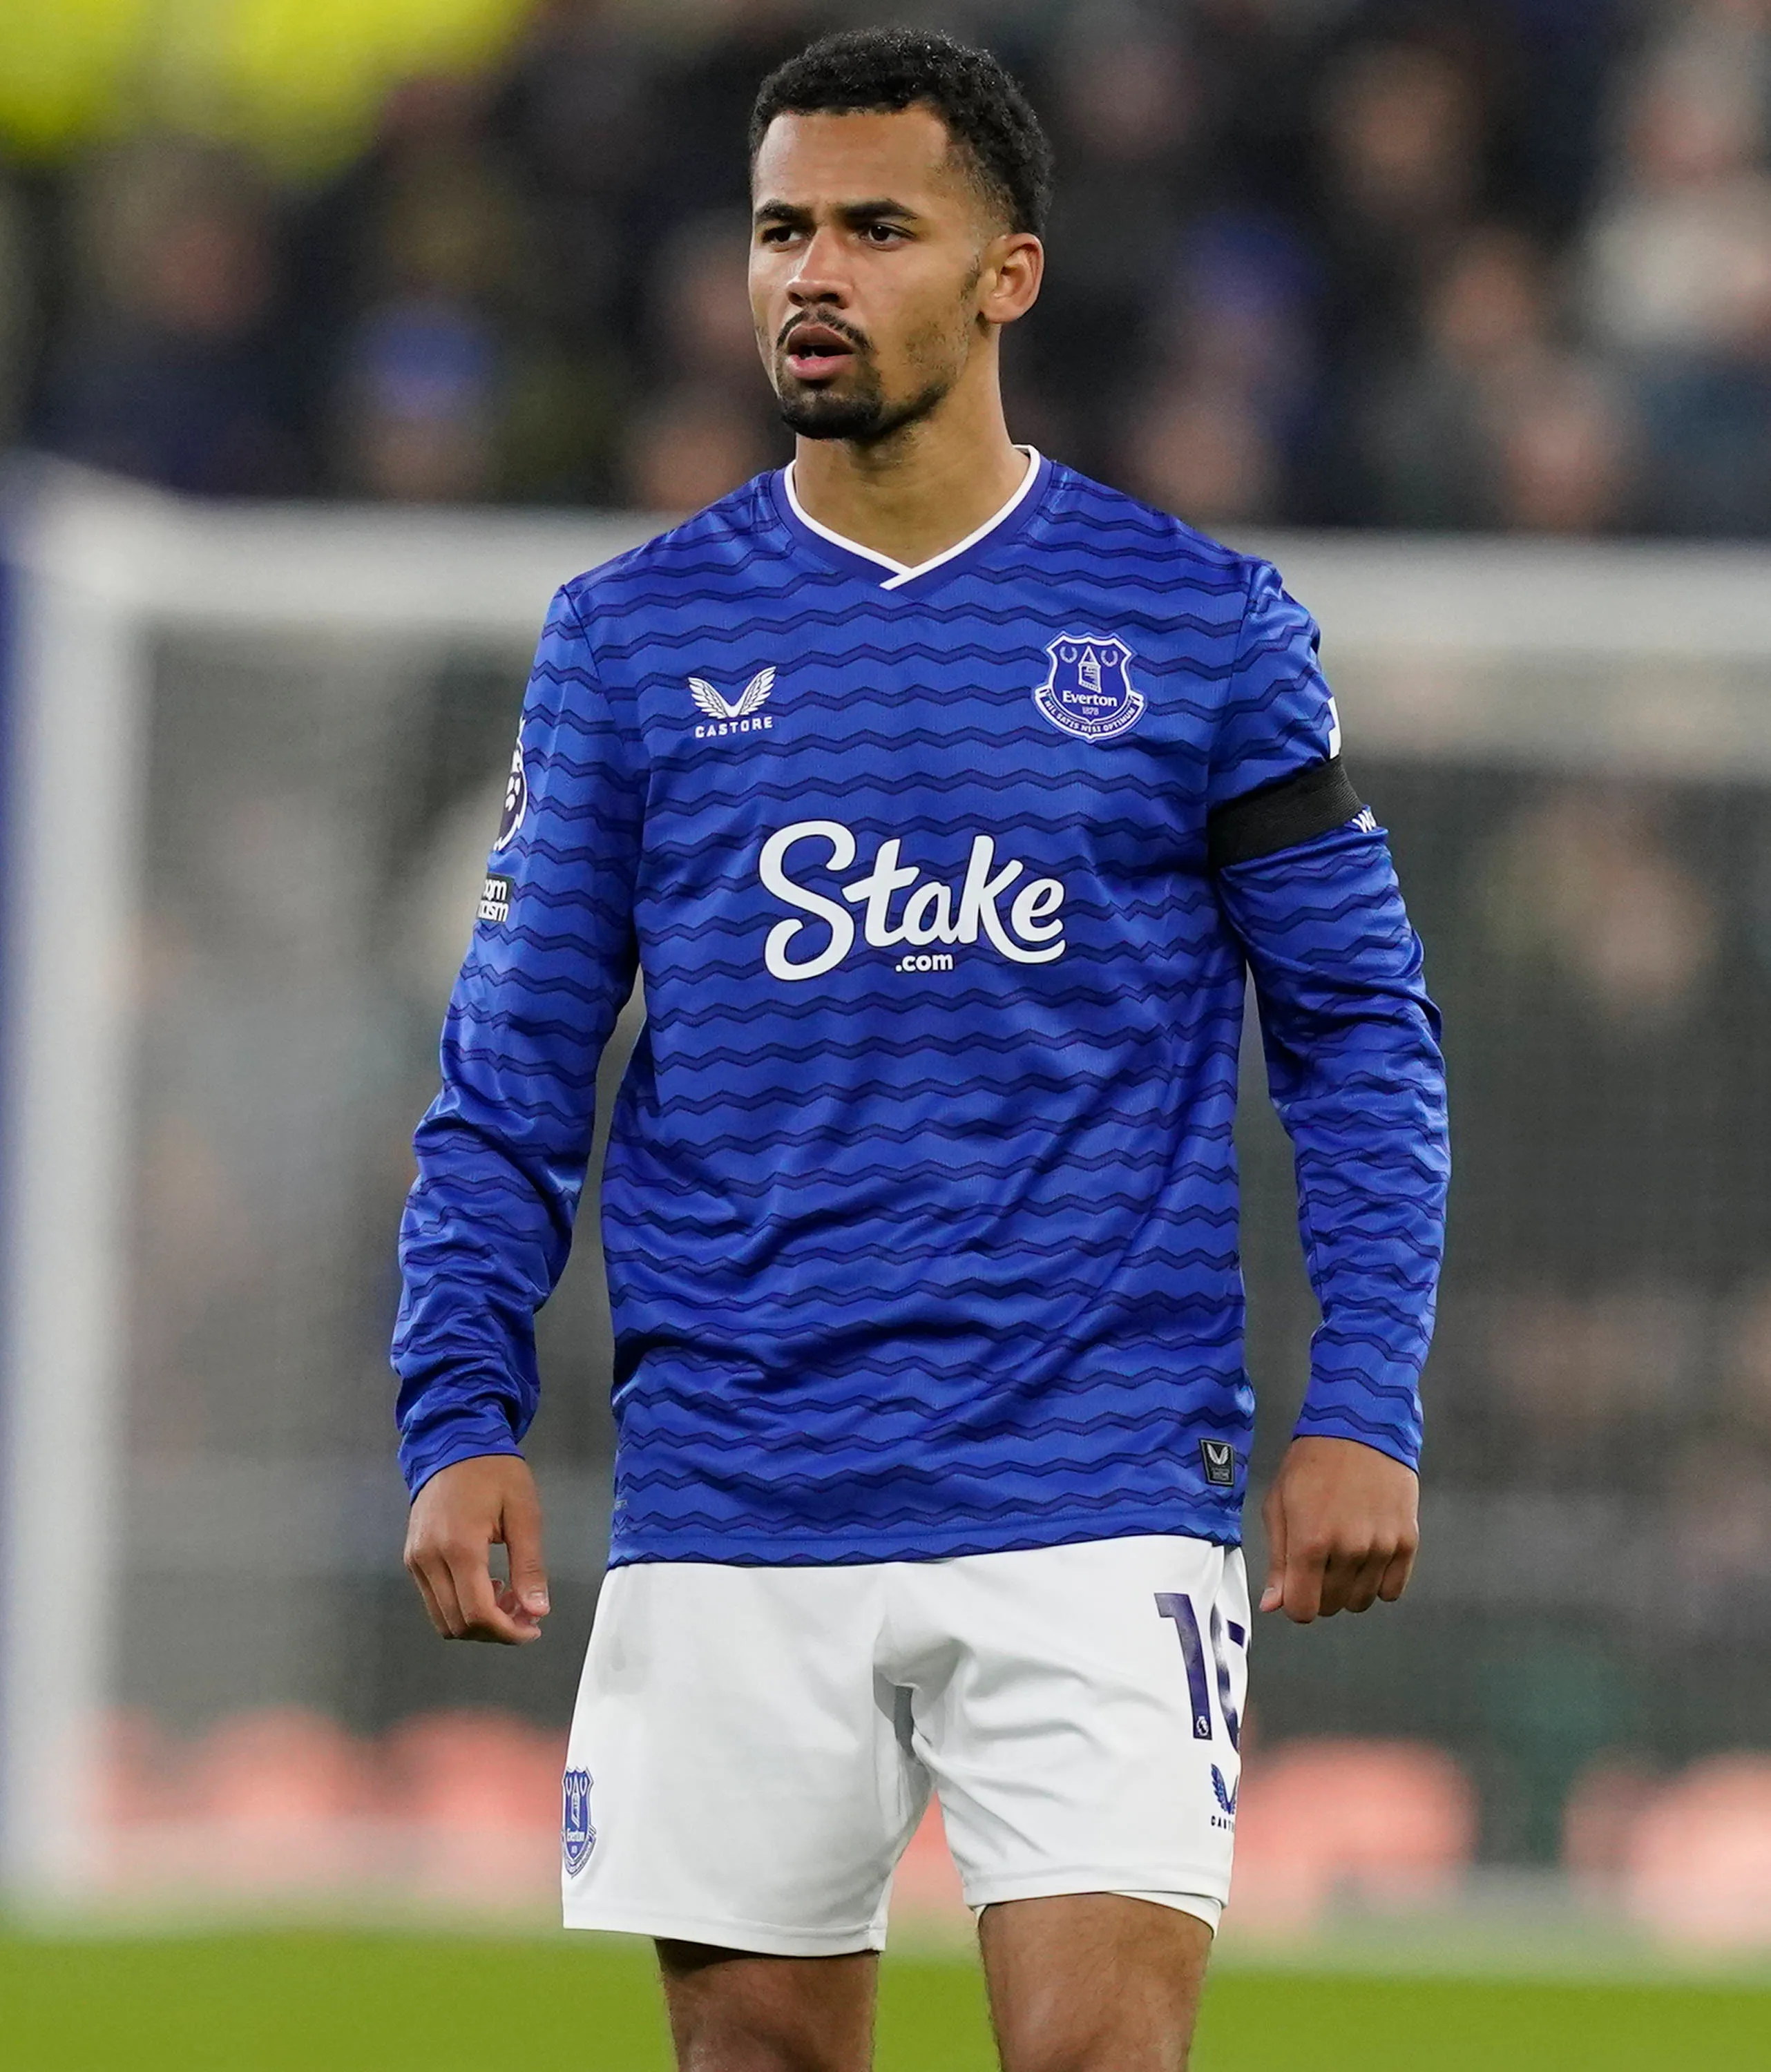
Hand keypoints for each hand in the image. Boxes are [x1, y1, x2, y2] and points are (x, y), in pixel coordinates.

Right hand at [404, 1455, 549, 1644]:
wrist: (454, 1442)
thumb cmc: (495, 1473)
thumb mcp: (524, 1513)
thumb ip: (529, 1566)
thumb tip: (537, 1611)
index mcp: (459, 1547)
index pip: (477, 1613)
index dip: (507, 1631)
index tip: (533, 1628)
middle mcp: (428, 1560)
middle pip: (457, 1623)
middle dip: (495, 1630)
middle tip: (525, 1613)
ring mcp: (415, 1560)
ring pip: (442, 1618)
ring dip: (476, 1622)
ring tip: (507, 1598)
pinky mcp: (412, 1558)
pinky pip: (433, 1600)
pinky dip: (460, 1606)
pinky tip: (485, 1585)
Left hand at [1259, 1435, 1417, 1623]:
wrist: (1359, 1427)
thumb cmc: (1311, 1463)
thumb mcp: (1279, 1505)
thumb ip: (1278, 1560)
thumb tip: (1274, 1605)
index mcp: (1311, 1541)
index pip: (1303, 1609)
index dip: (1296, 1604)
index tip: (1296, 1586)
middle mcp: (1349, 1550)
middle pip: (1333, 1606)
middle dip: (1320, 1592)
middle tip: (1318, 1560)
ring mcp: (1382, 1547)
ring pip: (1362, 1601)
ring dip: (1349, 1588)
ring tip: (1343, 1553)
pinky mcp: (1408, 1541)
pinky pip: (1392, 1590)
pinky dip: (1379, 1581)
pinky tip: (1368, 1556)